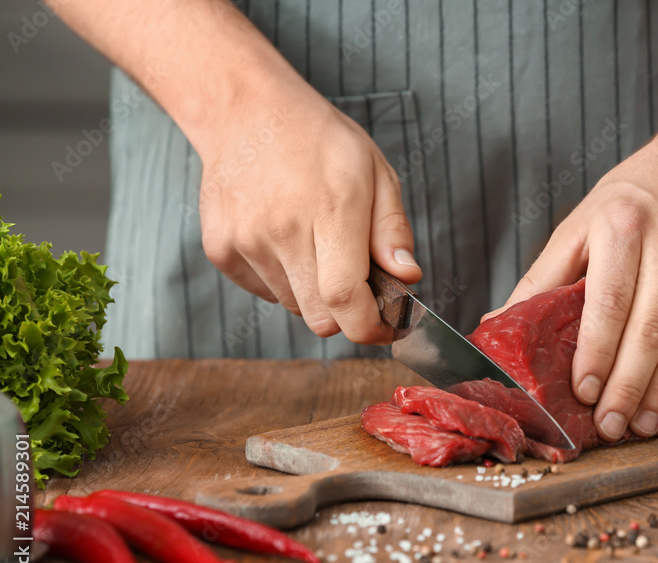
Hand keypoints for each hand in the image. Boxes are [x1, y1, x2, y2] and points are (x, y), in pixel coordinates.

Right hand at [197, 79, 420, 343]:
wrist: (244, 109)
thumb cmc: (318, 139)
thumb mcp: (375, 172)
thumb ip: (392, 230)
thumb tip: (407, 277)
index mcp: (330, 210)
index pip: (345, 299)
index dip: (371, 328)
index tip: (388, 328)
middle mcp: (283, 230)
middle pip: (321, 318)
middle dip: (348, 313)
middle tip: (358, 283)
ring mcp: (245, 241)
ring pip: (293, 306)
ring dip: (314, 292)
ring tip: (315, 243)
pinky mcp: (220, 248)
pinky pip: (264, 291)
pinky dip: (283, 280)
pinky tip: (284, 239)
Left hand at [496, 121, 657, 439]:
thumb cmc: (637, 195)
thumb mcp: (582, 222)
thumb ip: (543, 275)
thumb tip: (496, 324)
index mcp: (623, 224)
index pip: (608, 303)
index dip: (596, 354)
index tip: (583, 393)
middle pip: (649, 330)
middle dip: (628, 388)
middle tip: (612, 425)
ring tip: (646, 424)